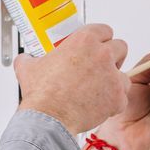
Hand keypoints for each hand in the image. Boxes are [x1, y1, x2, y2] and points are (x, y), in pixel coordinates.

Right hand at [14, 24, 128, 133]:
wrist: (50, 118)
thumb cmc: (43, 94)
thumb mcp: (28, 68)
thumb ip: (30, 59)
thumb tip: (25, 59)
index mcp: (84, 40)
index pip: (105, 30)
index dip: (101, 39)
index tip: (96, 47)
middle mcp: (102, 54)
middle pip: (120, 47)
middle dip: (112, 57)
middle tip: (100, 68)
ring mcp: (112, 75)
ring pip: (124, 74)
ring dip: (114, 81)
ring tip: (99, 90)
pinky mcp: (117, 96)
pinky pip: (122, 97)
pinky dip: (113, 102)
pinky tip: (98, 105)